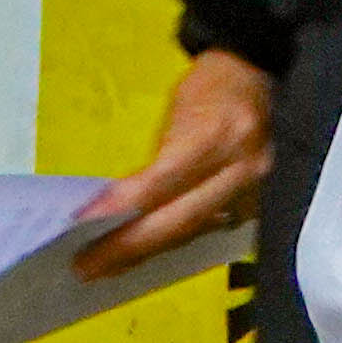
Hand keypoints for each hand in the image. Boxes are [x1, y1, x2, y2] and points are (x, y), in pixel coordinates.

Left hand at [79, 49, 274, 277]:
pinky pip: (205, 230)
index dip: (123, 206)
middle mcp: (240, 168)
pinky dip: (171, 241)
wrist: (258, 77)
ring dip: (146, 251)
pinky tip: (143, 252)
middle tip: (86, 265)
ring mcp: (252, 191)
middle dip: (130, 246)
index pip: (163, 181)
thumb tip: (118, 203)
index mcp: (216, 133)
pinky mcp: (255, 204)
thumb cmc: (210, 85)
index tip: (84, 222)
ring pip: (191, 233)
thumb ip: (156, 158)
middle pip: (179, 220)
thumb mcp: (177, 107)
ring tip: (106, 265)